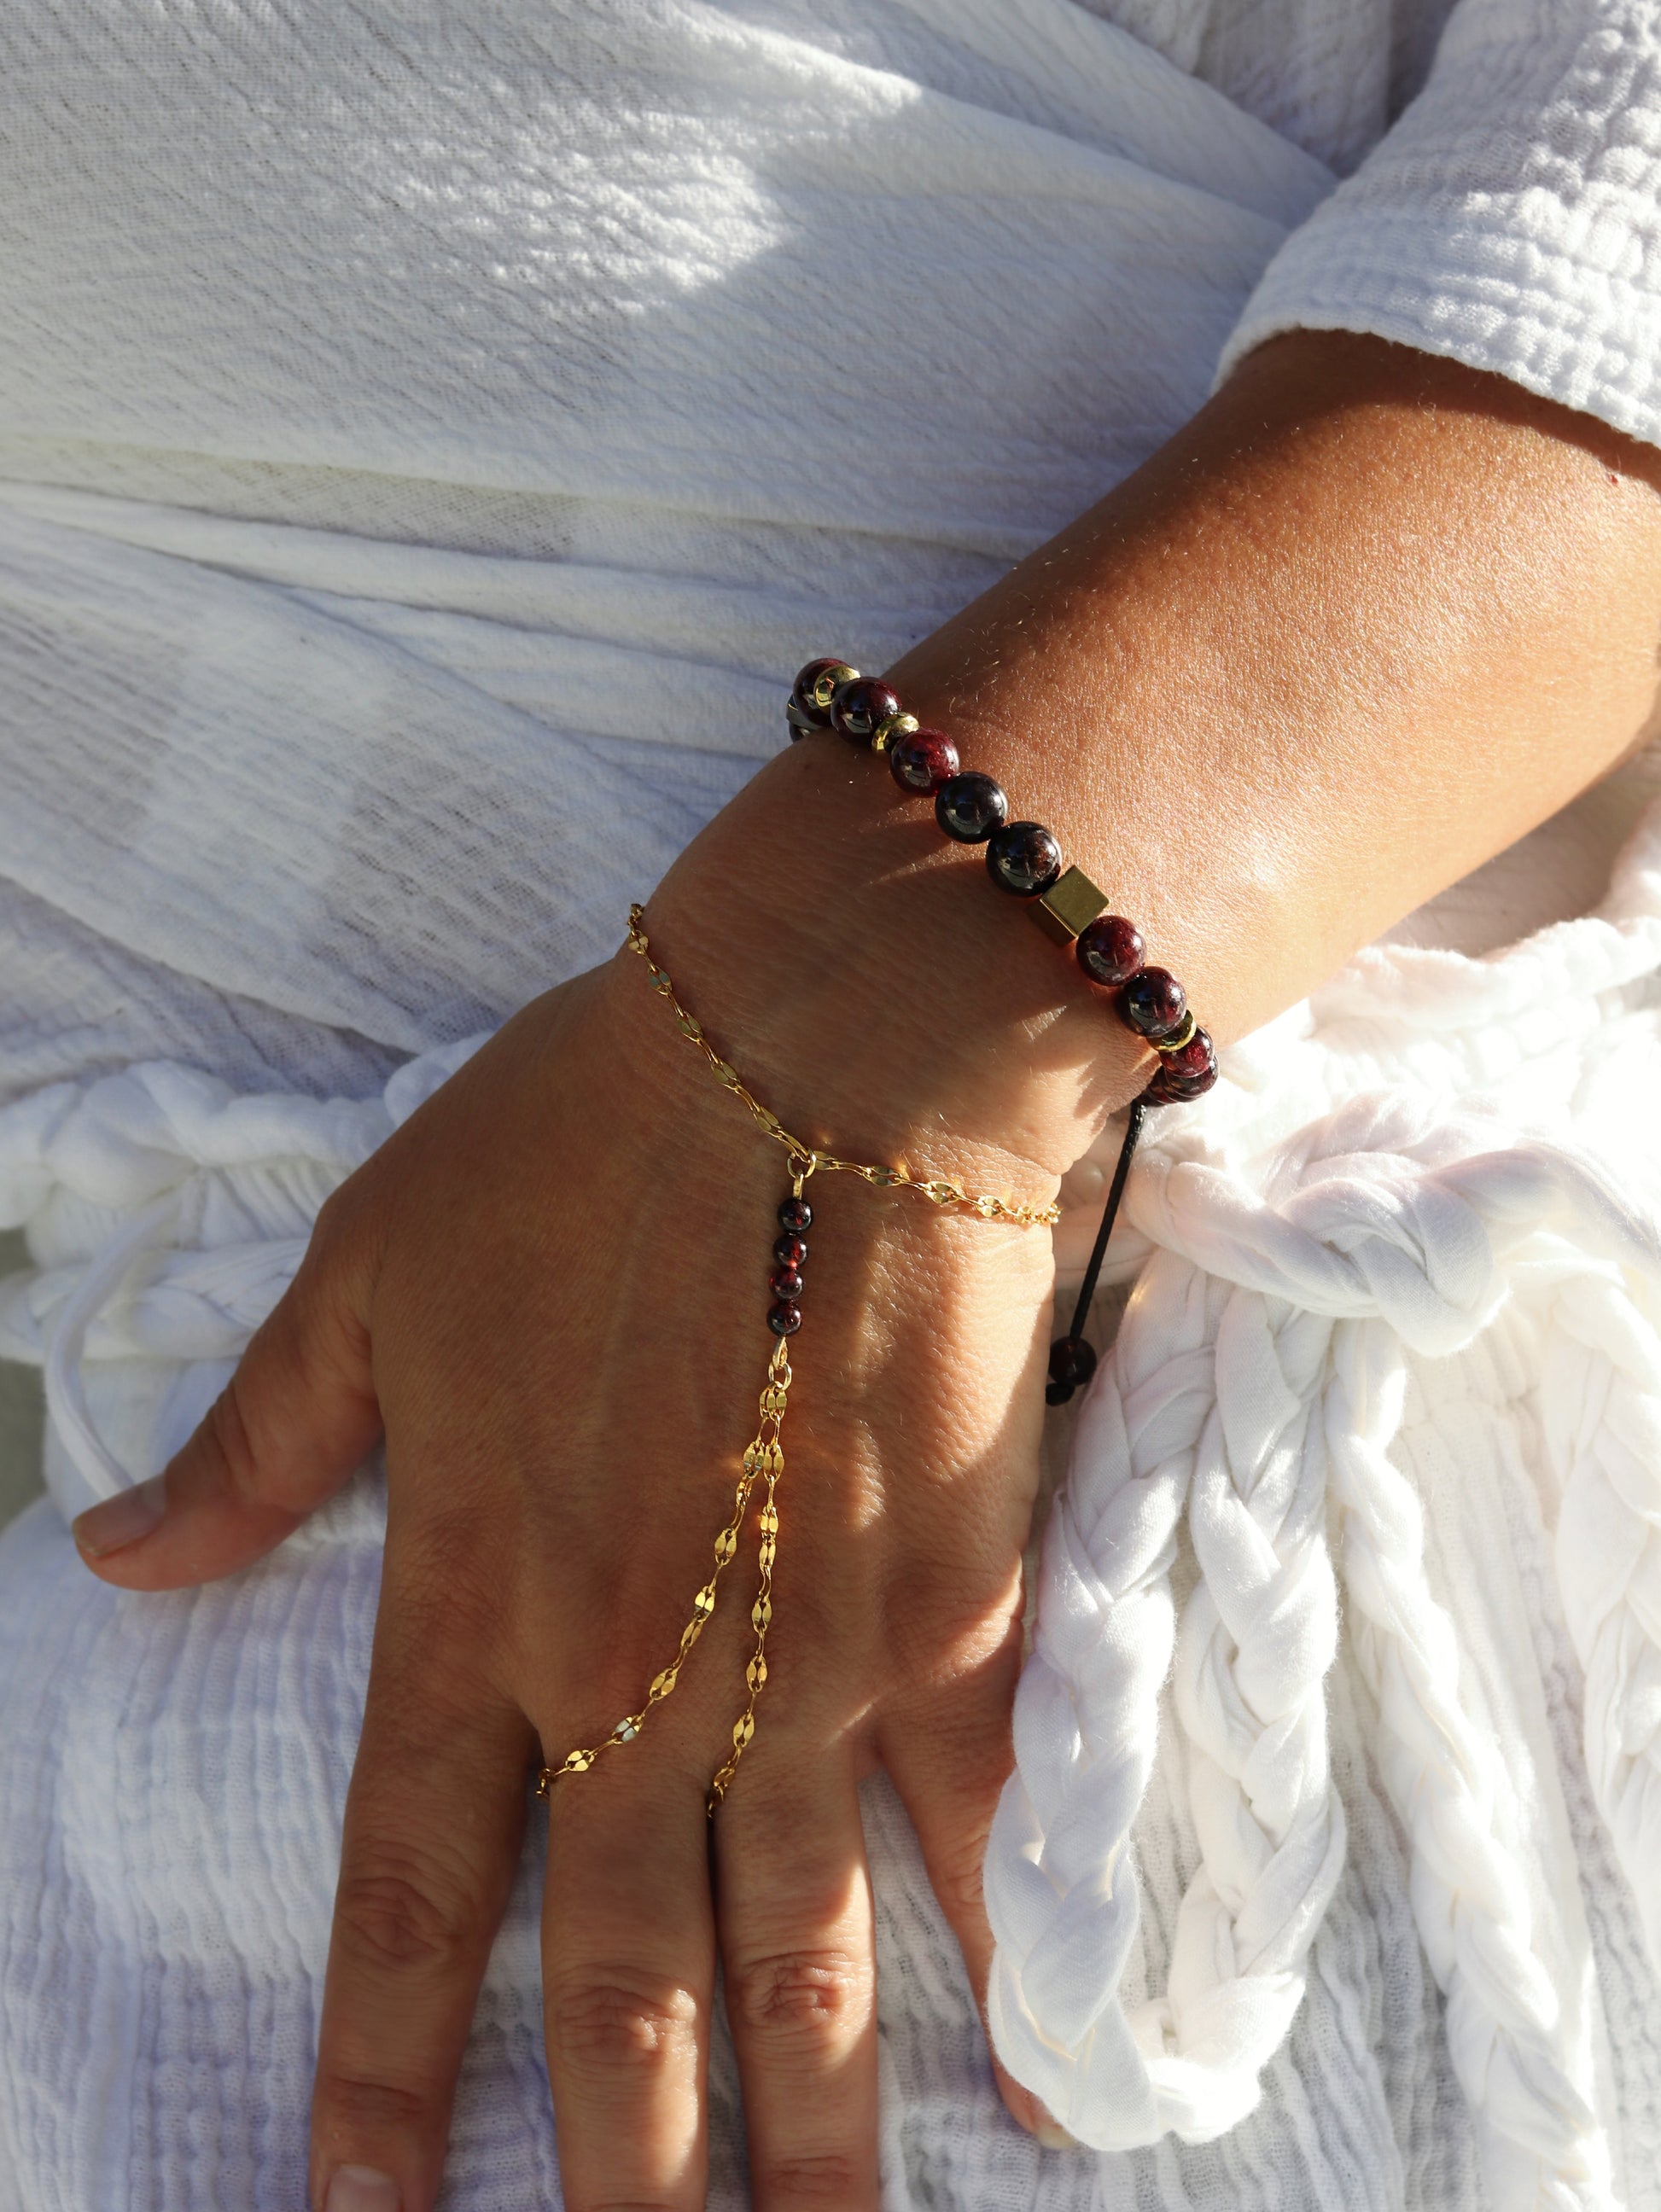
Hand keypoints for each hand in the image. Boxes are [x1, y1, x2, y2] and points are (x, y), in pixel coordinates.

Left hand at [72, 796, 1108, 2208]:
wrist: (832, 1050)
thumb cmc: (591, 1131)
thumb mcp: (372, 1263)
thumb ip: (257, 1436)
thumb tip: (117, 1556)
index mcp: (480, 1600)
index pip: (411, 1892)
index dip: (383, 2074)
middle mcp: (641, 1679)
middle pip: (625, 1983)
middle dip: (624, 2176)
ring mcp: (812, 1662)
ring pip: (803, 1956)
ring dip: (808, 2140)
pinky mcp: (956, 1610)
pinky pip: (984, 1829)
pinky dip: (1009, 1967)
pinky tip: (1044, 2089)